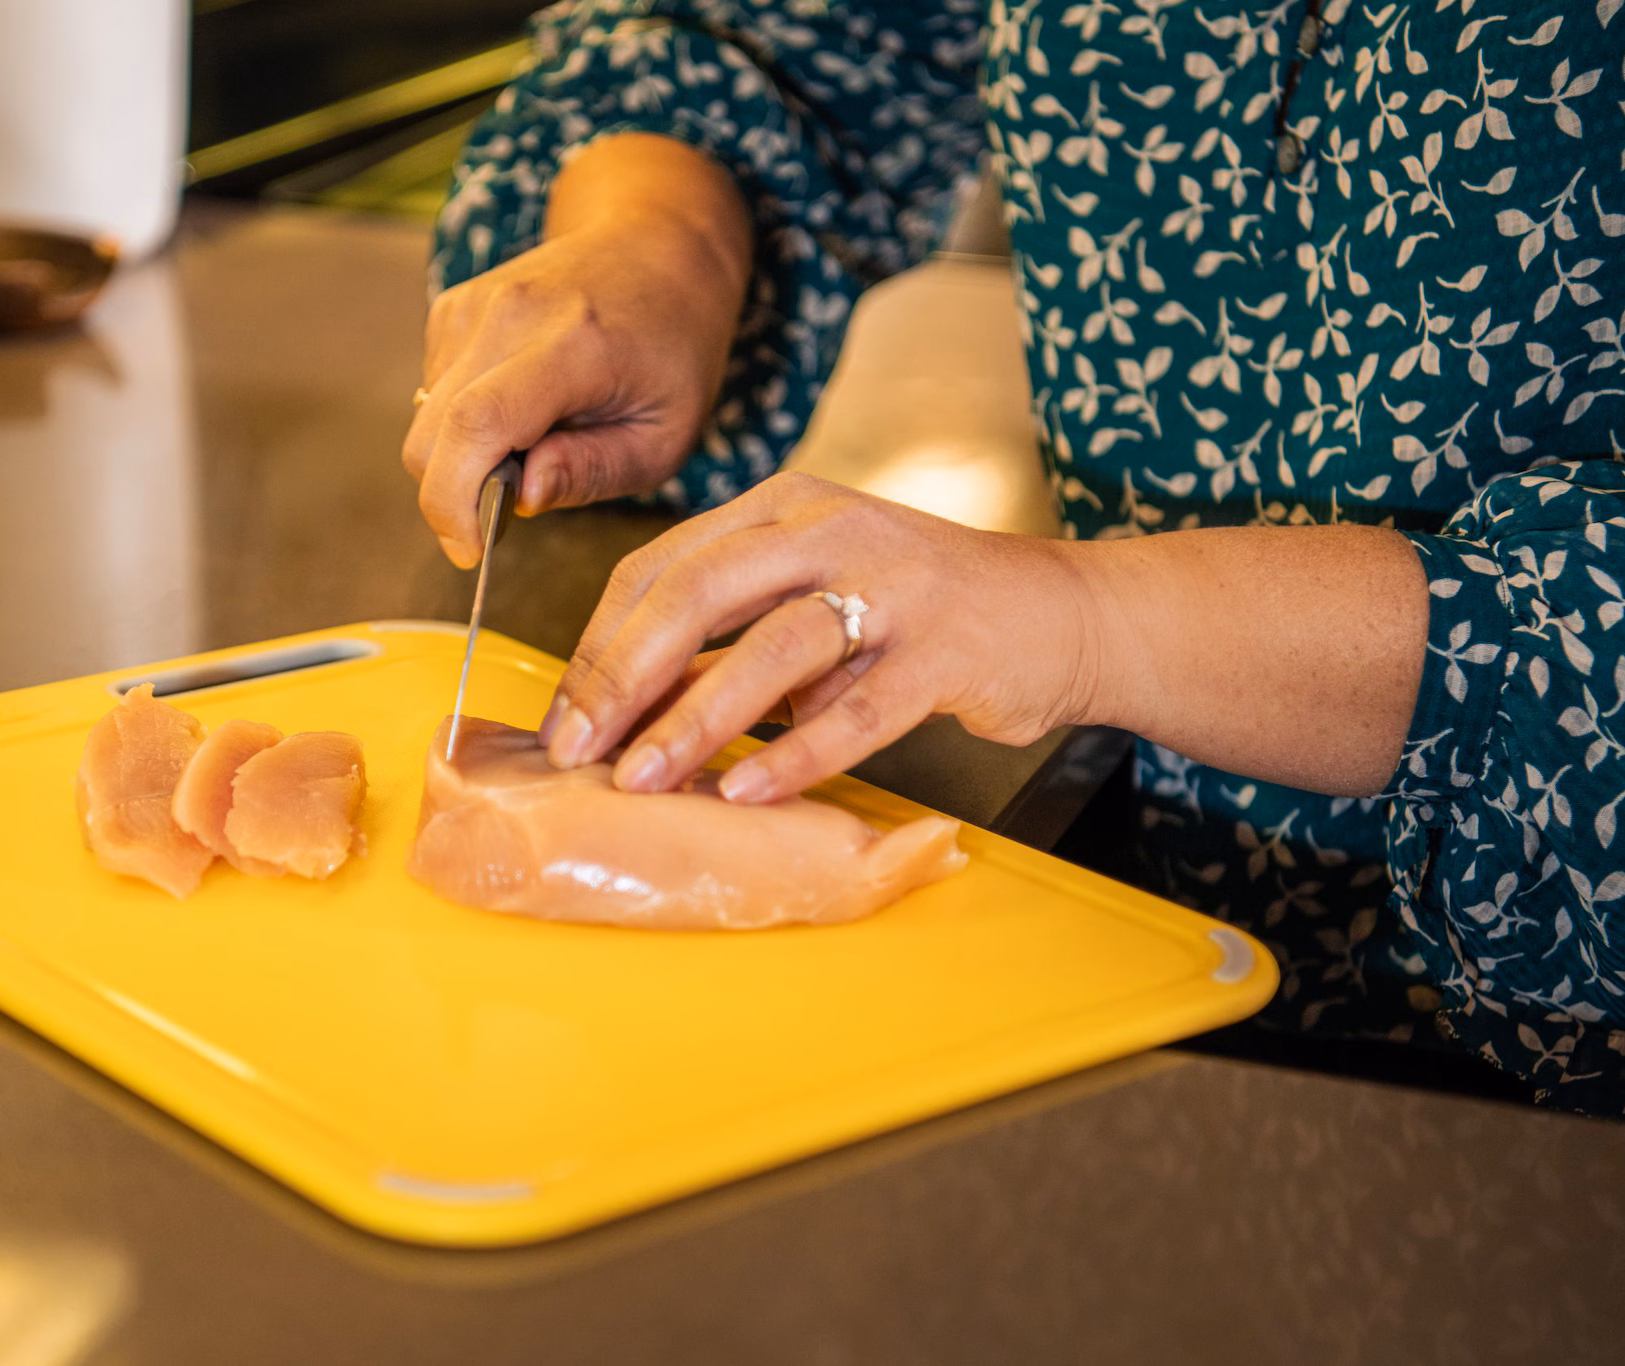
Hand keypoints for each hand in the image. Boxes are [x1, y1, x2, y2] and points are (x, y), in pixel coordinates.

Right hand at [402, 135, 750, 566]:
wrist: (658, 244)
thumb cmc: (674, 346)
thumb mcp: (665, 434)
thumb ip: (593, 471)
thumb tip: (521, 497)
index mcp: (569, 344)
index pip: (474, 426)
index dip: (452, 502)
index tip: (471, 550)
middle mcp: (506, 314)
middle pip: (431, 435)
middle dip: (457, 494)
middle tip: (521, 498)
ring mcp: (471, 305)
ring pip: (426, 420)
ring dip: (466, 455)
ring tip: (539, 439)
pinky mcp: (451, 308)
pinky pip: (434, 394)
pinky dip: (465, 422)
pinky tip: (522, 407)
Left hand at [538, 471, 1101, 802]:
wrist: (1060, 616)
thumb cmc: (917, 616)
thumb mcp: (813, 604)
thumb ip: (727, 644)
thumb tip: (621, 714)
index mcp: (783, 508)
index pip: (662, 566)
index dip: (602, 644)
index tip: (563, 717)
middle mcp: (832, 528)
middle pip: (699, 592)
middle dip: (626, 675)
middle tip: (579, 747)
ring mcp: (894, 583)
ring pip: (771, 649)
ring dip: (697, 721)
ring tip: (644, 779)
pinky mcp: (945, 648)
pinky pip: (856, 710)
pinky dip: (793, 755)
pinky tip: (744, 794)